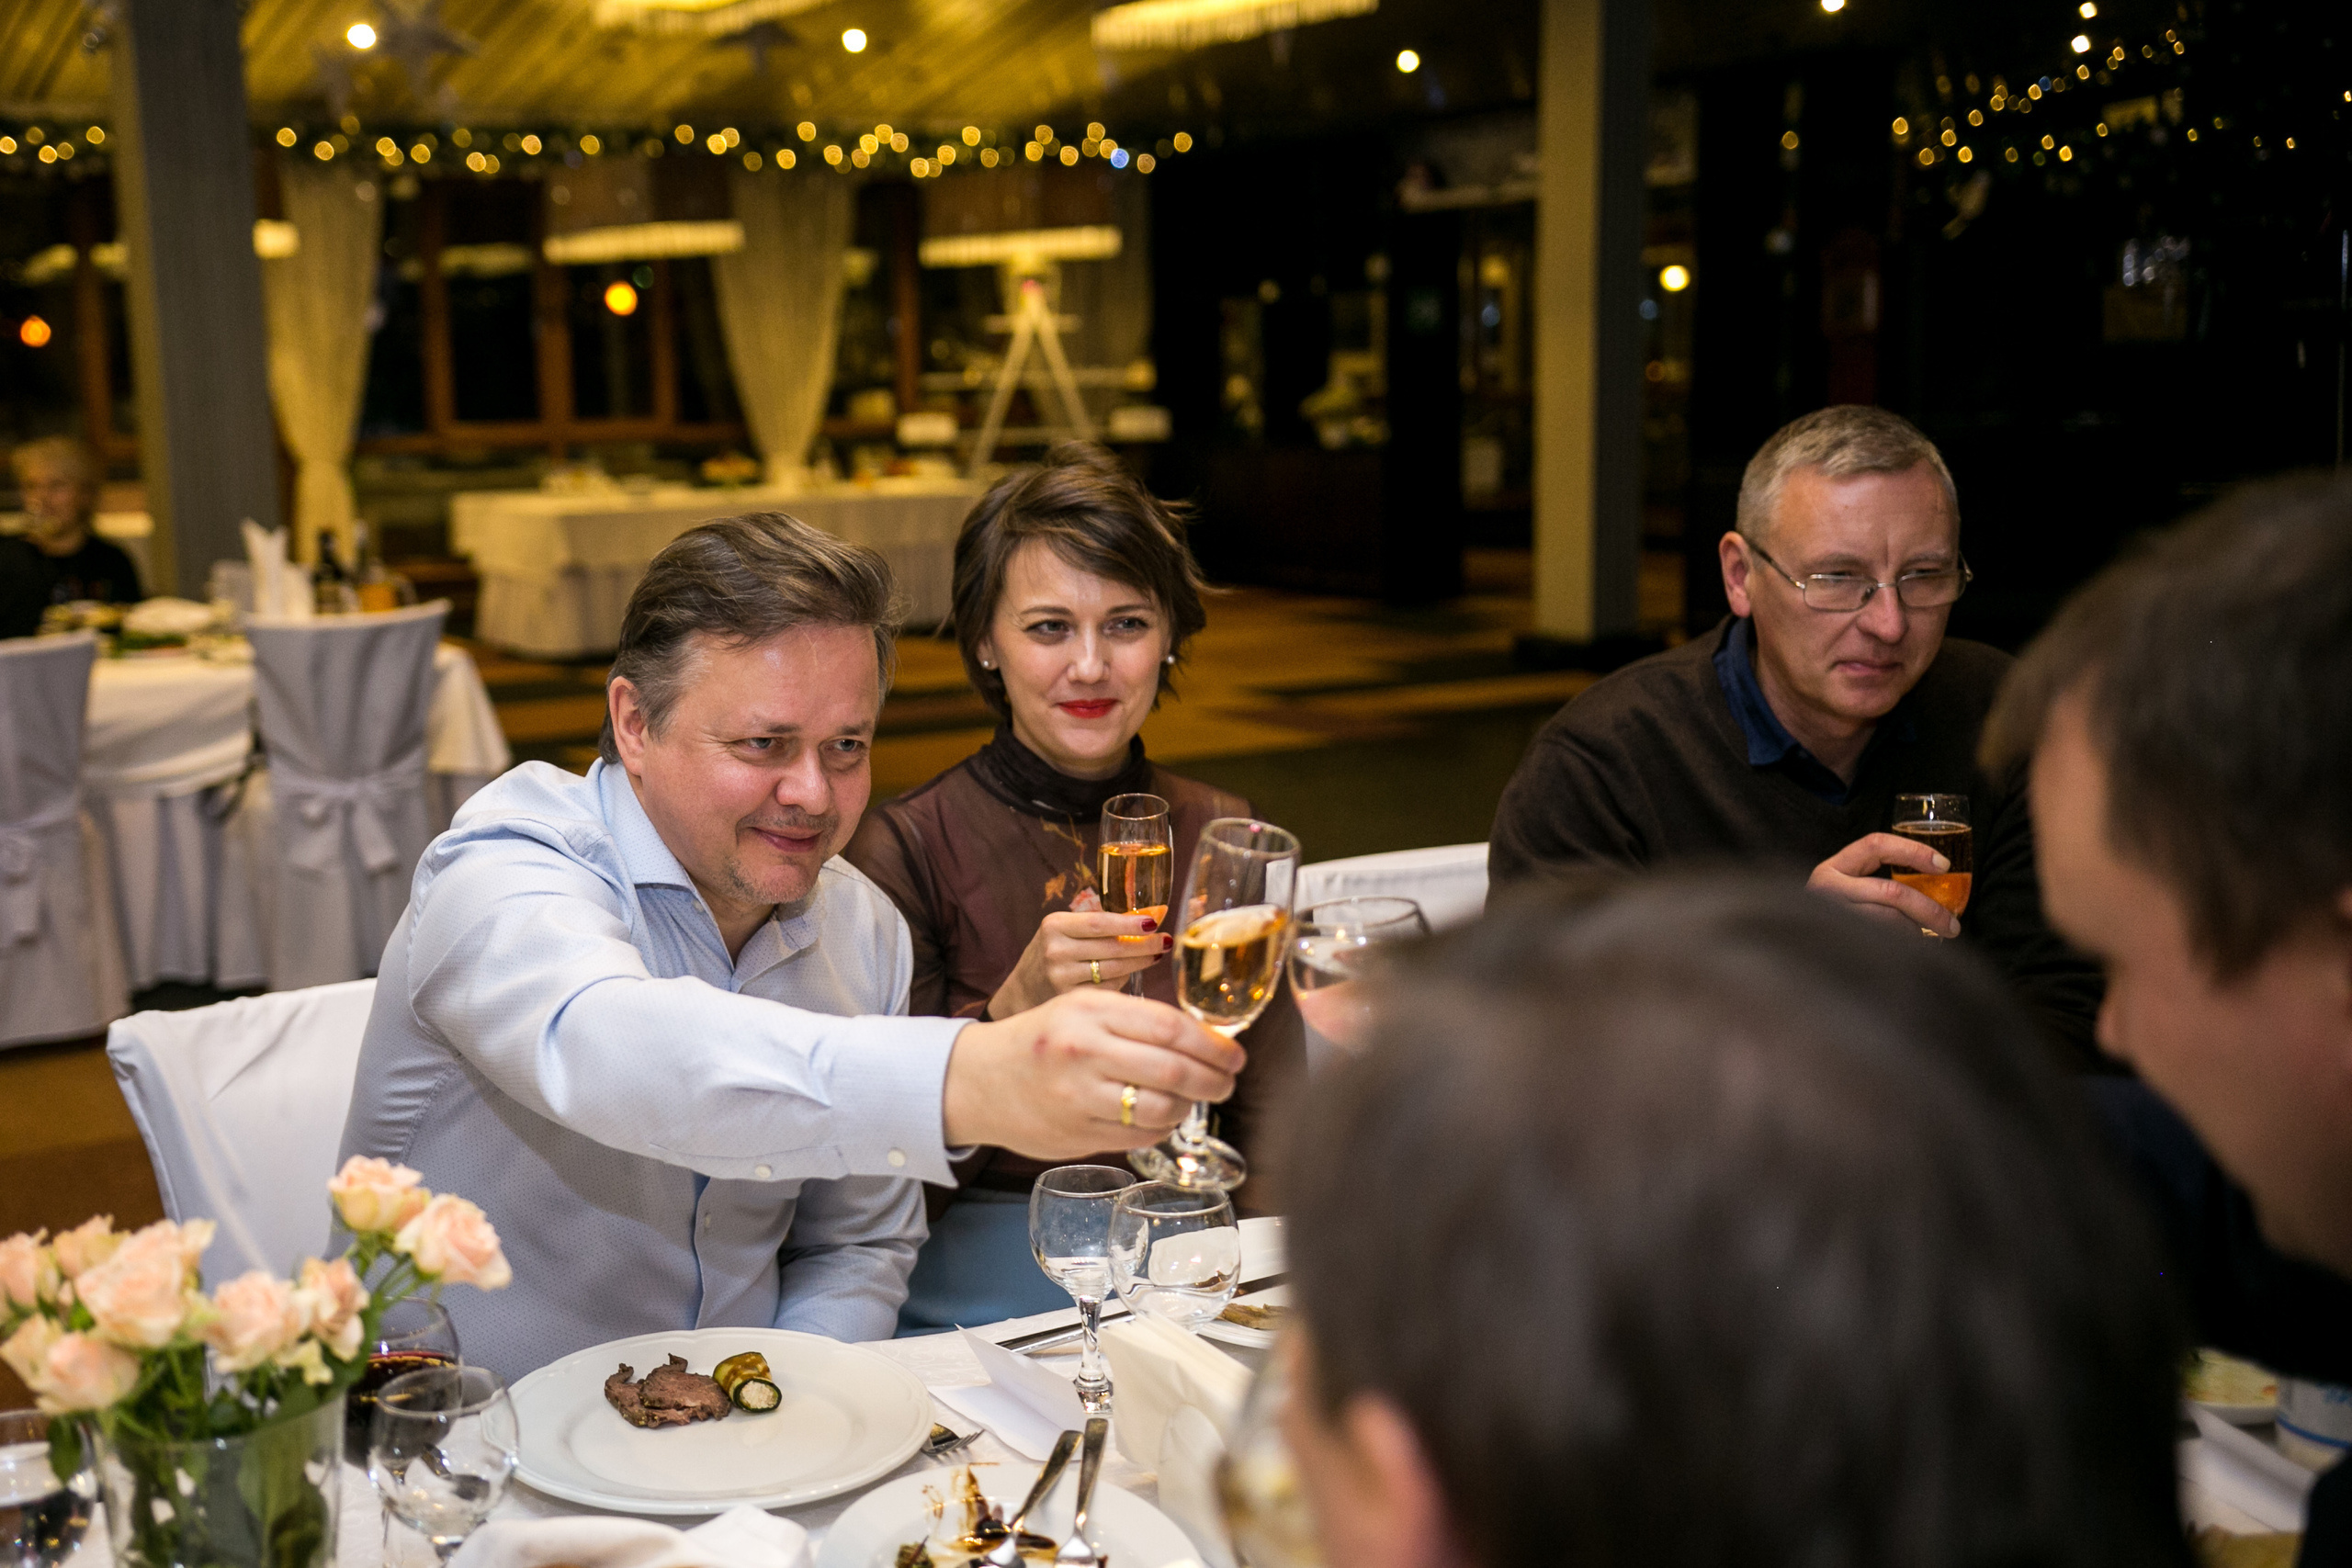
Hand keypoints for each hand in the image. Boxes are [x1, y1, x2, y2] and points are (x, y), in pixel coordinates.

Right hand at [943, 989, 1243, 1158]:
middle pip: (1173, 1069)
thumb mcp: (1081, 1008)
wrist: (978, 1079)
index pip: (1171, 1027)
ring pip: (1160, 1108)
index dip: (1213, 1045)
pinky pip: (1139, 1135)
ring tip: (1192, 1100)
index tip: (1234, 1054)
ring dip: (1189, 1107)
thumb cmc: (1042, 1039)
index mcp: (1090, 1010)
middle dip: (1213, 1080)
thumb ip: (1136, 1020)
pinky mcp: (1076, 1134)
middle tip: (1227, 1082)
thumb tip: (1204, 1041)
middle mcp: (1084, 1050)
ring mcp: (1079, 1096)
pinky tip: (1161, 1117)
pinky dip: (1162, 1128)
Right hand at [987, 910, 1170, 1017]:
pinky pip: (1109, 989)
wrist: (1023, 991)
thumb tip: (1146, 917)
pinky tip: (1130, 973)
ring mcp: (1062, 978)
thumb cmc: (1053, 953)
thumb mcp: (1063, 930)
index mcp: (1055, 926)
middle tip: (1164, 941)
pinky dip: (1124, 980)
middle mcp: (1056, 951)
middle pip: (1112, 948)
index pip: (1099, 922)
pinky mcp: (1070, 1000)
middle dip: (1144, 944)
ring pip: (1115, 970)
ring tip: (1155, 955)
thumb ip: (1097, 923)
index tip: (1153, 922)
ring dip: (1140, 962)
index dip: (1129, 923)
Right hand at [1807, 832, 1961, 936]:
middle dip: (1929, 909)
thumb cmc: (1832, 917)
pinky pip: (1881, 944)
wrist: (1796, 954)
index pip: (1876, 845)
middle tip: (1952, 925)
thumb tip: (1936, 882)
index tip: (1944, 865)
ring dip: (1917, 932)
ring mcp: (1829, 917)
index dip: (1913, 850)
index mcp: (1832, 868)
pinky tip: (1913, 951)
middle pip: (1892, 892)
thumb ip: (1877, 880)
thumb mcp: (1847, 889)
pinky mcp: (1836, 942)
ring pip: (1889, 922)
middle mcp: (1827, 889)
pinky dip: (1904, 948)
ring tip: (1931, 940)